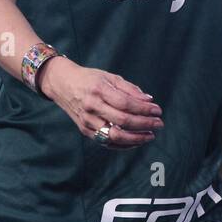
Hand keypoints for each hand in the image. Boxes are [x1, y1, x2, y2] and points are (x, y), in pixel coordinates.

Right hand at [39, 57, 162, 148]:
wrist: (63, 85)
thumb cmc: (90, 79)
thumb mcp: (109, 77)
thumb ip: (130, 89)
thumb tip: (149, 101)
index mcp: (98, 90)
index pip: (126, 103)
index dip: (144, 109)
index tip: (158, 110)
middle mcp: (91, 107)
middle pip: (122, 120)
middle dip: (144, 124)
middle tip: (159, 123)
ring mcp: (87, 121)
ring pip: (115, 136)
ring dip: (136, 138)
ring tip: (150, 135)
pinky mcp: (85, 131)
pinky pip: (107, 142)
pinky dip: (124, 144)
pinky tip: (136, 140)